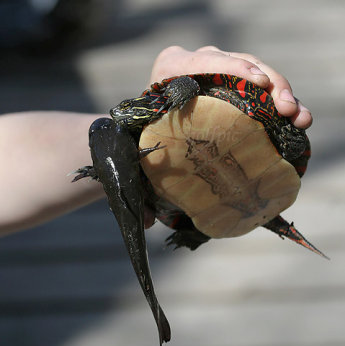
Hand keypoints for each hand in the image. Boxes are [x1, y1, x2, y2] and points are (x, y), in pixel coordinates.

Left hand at [149, 46, 311, 128]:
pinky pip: (264, 89)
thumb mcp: (149, 130)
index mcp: (173, 66)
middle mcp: (202, 62)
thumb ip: (154, 135)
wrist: (156, 128)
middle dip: (270, 83)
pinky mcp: (239, 85)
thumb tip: (163, 178)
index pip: (206, 60)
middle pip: (242, 63)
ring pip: (259, 74)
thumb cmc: (151, 133)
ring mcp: (224, 71)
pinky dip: (282, 103)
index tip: (259, 83)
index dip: (235, 68)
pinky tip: (299, 118)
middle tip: (286, 108)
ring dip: (284, 94)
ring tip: (300, 117)